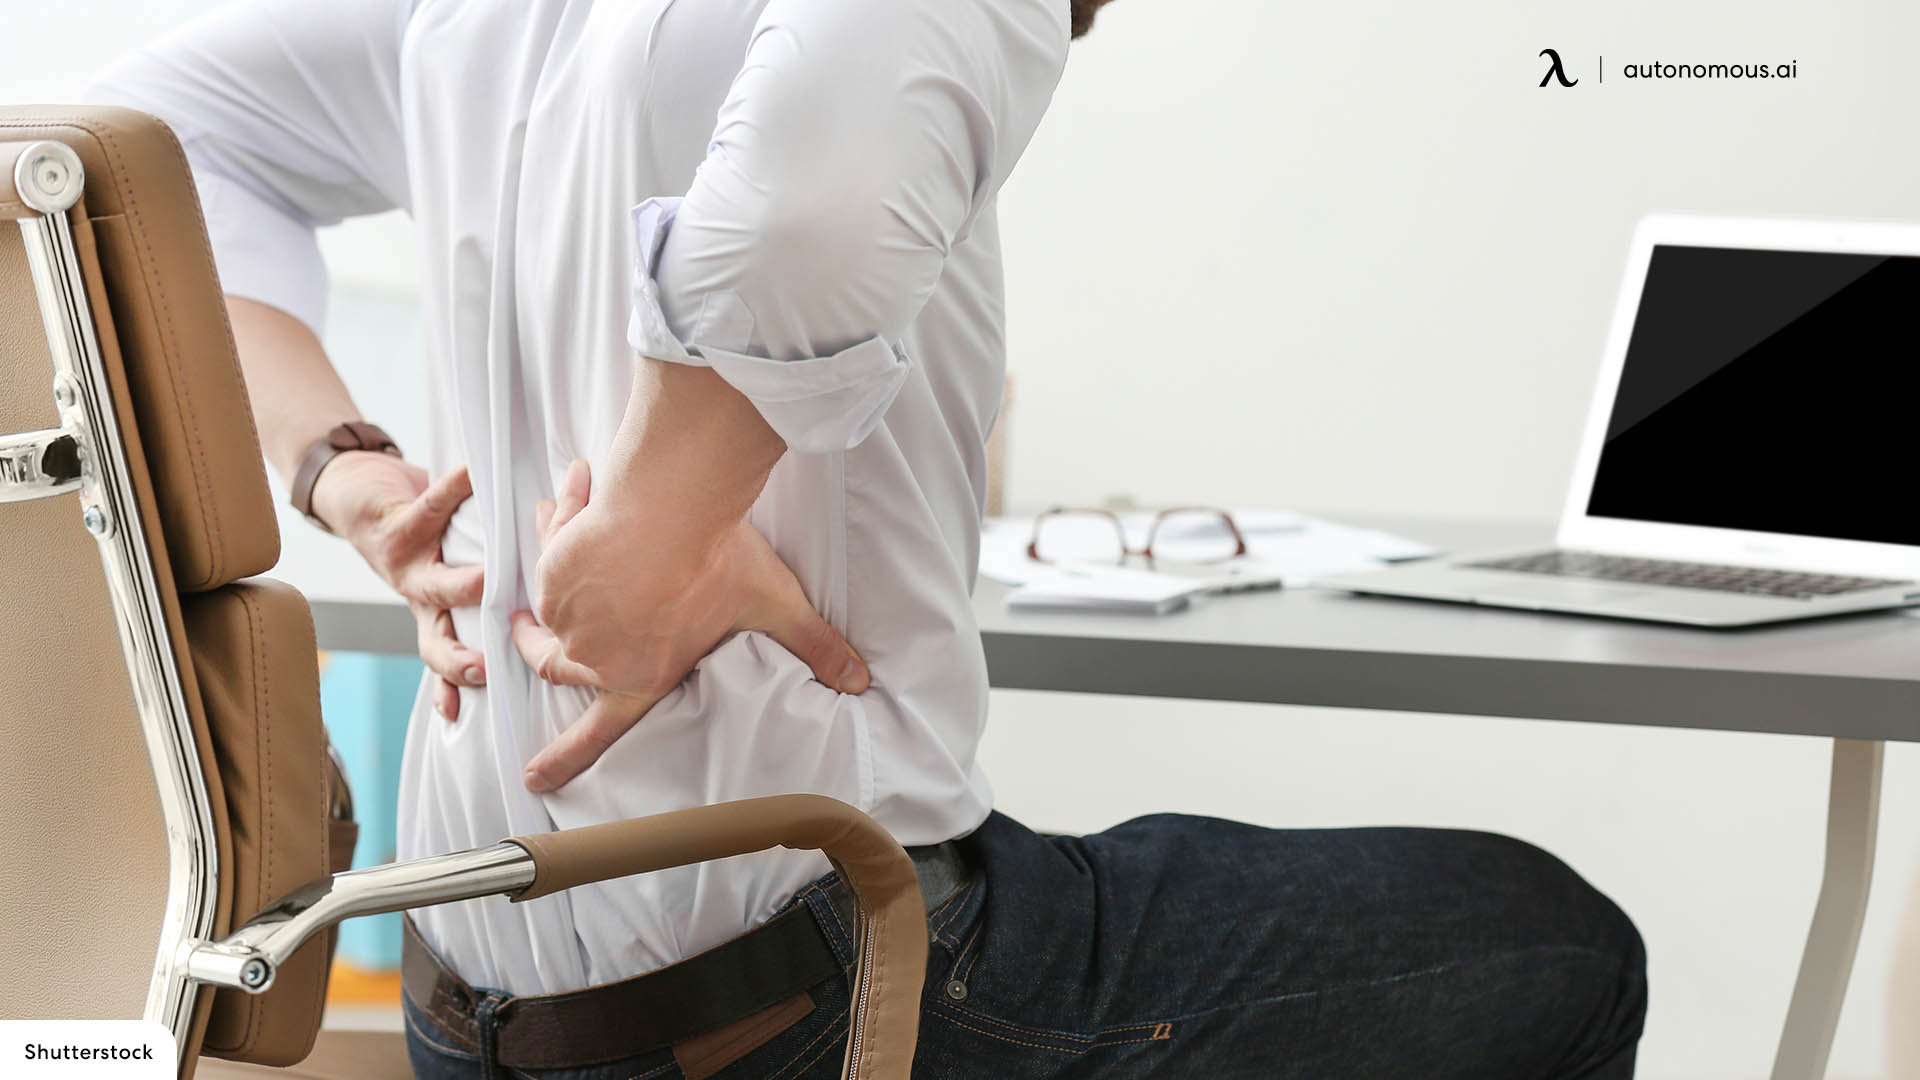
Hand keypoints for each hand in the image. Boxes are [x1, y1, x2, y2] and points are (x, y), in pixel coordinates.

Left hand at [312, 452, 485, 719]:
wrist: (349, 490)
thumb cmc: (412, 530)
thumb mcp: (440, 564)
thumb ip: (483, 580)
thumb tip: (555, 584)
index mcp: (430, 612)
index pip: (445, 660)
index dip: (457, 686)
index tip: (490, 696)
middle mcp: (416, 598)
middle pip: (435, 642)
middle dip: (459, 661)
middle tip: (486, 670)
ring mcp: (404, 566)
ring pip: (434, 586)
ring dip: (465, 586)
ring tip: (492, 580)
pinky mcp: (395, 526)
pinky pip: (431, 508)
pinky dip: (457, 488)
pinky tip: (476, 472)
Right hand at [511, 459, 869, 791]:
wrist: (672, 508)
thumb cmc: (719, 561)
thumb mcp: (774, 608)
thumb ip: (814, 647)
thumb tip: (860, 682)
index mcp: (639, 677)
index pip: (597, 733)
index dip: (563, 758)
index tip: (534, 778)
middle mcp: (595, 653)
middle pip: (552, 665)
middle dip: (535, 649)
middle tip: (527, 634)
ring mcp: (568, 612)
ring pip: (548, 601)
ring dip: (559, 572)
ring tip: (567, 533)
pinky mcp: (553, 568)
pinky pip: (550, 547)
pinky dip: (562, 524)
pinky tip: (578, 496)